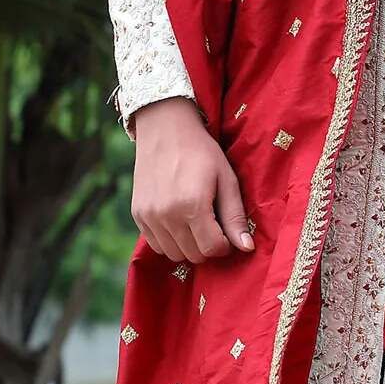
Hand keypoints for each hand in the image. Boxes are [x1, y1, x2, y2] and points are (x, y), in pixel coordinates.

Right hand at [131, 98, 253, 262]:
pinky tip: (179, 222)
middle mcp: (167, 215)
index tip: (228, 232)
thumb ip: (235, 216)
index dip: (225, 245)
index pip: (212, 249)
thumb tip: (246, 248)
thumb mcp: (226, 179)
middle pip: (194, 255)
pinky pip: (156, 245)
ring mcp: (149, 217)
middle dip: (208, 246)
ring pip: (174, 254)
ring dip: (189, 246)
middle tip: (214, 226)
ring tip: (196, 223)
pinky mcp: (138, 215)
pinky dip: (170, 241)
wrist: (165, 128)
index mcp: (192, 206)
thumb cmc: (202, 152)